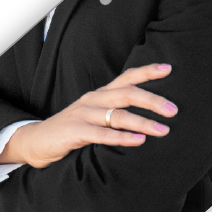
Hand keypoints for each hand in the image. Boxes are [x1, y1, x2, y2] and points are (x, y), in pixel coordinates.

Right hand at [0, 64, 176, 168]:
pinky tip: (139, 141)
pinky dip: (122, 138)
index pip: (126, 78)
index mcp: (100, 94)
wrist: (38, 142)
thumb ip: (115, 113)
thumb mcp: (95, 117)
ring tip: (163, 130)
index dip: (146, 72)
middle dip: (152, 100)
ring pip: (118, 115)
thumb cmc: (72, 130)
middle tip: (173, 110)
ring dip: (143, 122)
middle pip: (126, 93)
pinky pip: (102, 134)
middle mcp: (93, 100)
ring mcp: (83, 114)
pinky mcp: (75, 131)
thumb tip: (149, 116)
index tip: (168, 68)